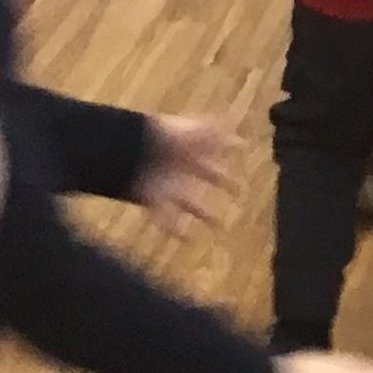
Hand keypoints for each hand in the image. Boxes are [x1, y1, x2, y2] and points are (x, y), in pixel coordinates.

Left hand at [135, 113, 235, 232]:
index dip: (228, 151)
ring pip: (189, 201)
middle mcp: (180, 167)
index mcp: (189, 149)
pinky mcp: (155, 201)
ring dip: (204, 213)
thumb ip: (217, 133)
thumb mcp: (195, 132)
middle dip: (221, 181)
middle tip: (237, 191)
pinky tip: (189, 240)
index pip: (213, 151)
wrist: (129, 150)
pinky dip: (177, 231)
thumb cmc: (164, 138)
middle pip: (205, 174)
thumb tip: (241, 135)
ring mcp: (168, 185)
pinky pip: (167, 220)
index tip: (242, 152)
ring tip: (219, 226)